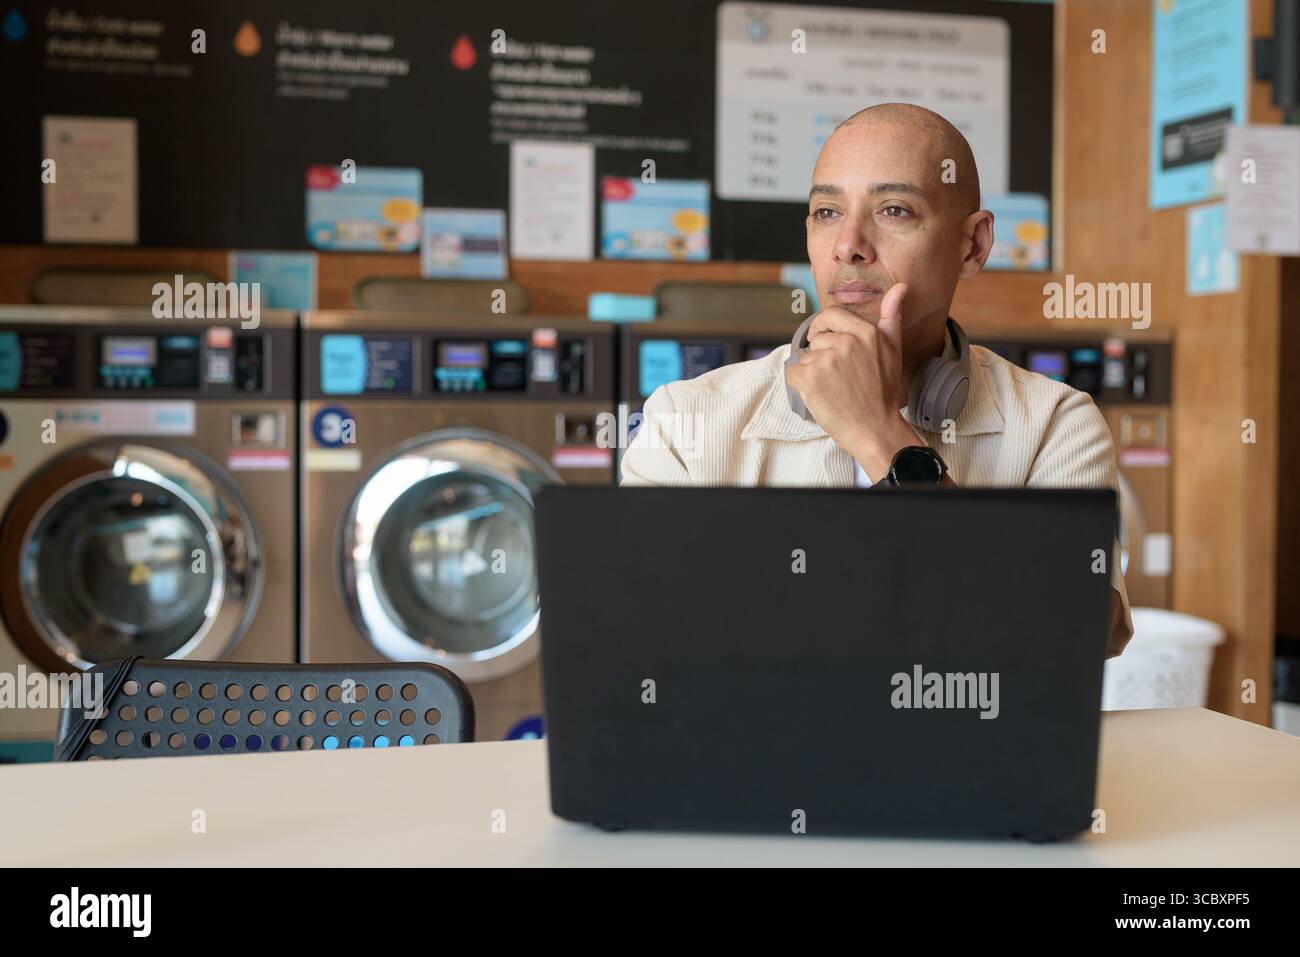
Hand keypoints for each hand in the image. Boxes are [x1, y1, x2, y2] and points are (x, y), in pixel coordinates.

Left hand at [786, 282, 921, 479]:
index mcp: (866, 332)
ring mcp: (827, 360)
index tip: (823, 339)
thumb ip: (892, 317)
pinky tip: (820, 395)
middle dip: (822, 355)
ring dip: (814, 373)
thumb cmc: (883, 392)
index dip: (823, 327)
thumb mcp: (893, 350)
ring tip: (834, 389)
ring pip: (806, 358)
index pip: (830, 315)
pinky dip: (801, 385)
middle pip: (817, 339)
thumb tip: (900, 286)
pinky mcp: (810, 379)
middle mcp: (846, 342)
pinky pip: (794, 373)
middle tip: (838, 377)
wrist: (875, 429)